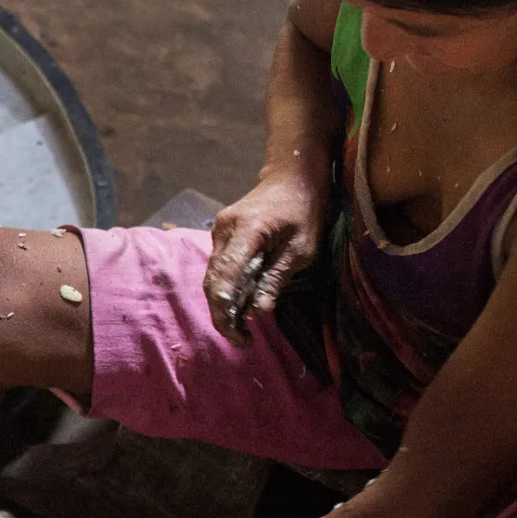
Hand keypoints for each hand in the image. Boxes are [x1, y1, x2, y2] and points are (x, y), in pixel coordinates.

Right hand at [204, 172, 327, 344]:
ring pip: (213, 276)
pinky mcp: (221, 235)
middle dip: (222, 315)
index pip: (225, 276)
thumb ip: (277, 277)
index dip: (226, 310)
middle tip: (241, 340)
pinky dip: (227, 289)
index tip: (241, 335)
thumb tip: (259, 310)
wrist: (291, 177)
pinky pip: (219, 267)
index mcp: (246, 230)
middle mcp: (223, 230)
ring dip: (224, 304)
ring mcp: (218, 231)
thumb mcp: (302, 248)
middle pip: (212, 280)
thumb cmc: (304, 210)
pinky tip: (241, 304)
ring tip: (242, 328)